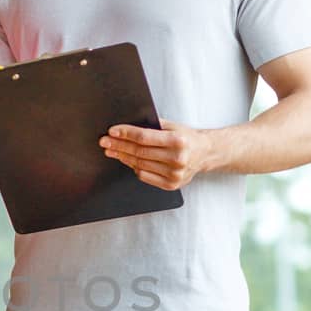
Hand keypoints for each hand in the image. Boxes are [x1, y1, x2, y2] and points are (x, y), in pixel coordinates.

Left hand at [99, 120, 213, 190]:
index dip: (125, 134)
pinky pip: (144, 176)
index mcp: (178, 141)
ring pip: (140, 165)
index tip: (112, 132)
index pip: (144, 137)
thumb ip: (152, 126)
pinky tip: (127, 160)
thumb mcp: (172, 126)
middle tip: (105, 142)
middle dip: (119, 146)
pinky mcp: (171, 184)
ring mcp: (175, 174)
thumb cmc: (186, 137)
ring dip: (123, 157)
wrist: (205, 153)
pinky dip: (134, 167)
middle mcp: (177, 159)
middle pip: (139, 152)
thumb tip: (126, 127)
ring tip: (112, 151)